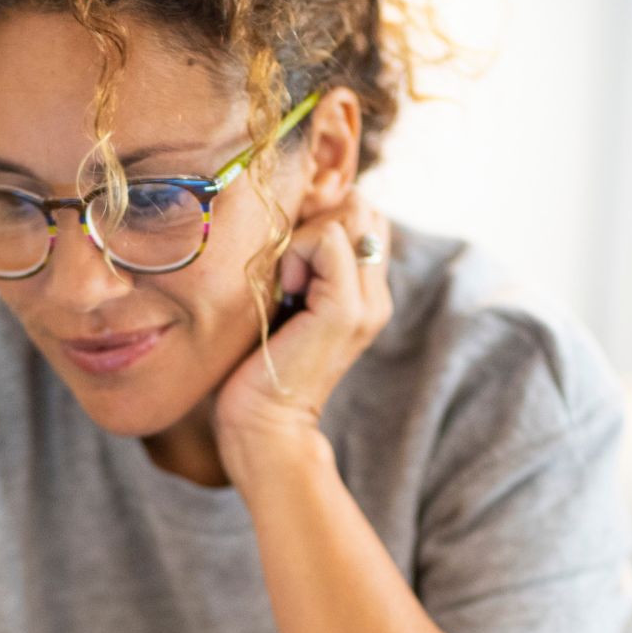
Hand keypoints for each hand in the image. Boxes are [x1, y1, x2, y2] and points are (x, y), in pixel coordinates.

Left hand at [211, 186, 393, 468]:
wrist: (262, 426)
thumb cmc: (256, 367)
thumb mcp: (281, 301)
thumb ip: (298, 263)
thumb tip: (290, 212)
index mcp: (364, 291)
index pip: (360, 214)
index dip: (320, 217)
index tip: (286, 260)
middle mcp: (375, 294)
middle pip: (361, 206)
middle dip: (315, 218)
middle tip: (285, 267)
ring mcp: (367, 301)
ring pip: (350, 213)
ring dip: (304, 235)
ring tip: (284, 283)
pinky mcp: (347, 309)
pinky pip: (328, 238)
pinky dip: (296, 252)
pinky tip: (282, 290)